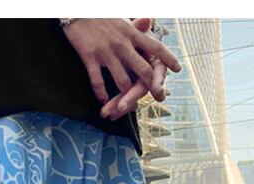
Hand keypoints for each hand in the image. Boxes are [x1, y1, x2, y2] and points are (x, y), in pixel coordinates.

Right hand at [63, 18, 179, 105]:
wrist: (75, 8)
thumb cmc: (100, 13)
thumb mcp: (121, 17)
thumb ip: (135, 24)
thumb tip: (150, 21)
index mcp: (132, 33)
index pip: (156, 47)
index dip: (168, 59)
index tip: (178, 69)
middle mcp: (122, 44)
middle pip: (143, 70)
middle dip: (151, 86)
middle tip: (157, 97)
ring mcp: (106, 52)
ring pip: (122, 81)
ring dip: (124, 97)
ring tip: (125, 104)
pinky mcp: (90, 58)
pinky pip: (98, 82)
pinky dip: (101, 95)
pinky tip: (103, 101)